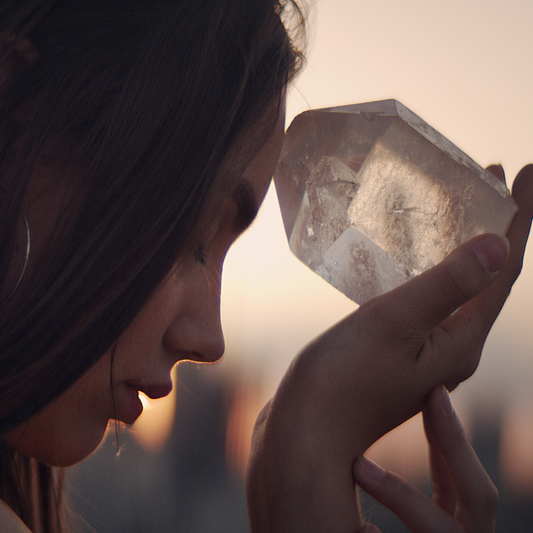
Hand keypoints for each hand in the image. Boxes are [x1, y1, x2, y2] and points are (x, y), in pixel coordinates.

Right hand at [247, 165, 532, 532]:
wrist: (307, 431)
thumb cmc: (341, 382)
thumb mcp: (393, 325)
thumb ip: (446, 286)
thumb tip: (499, 245)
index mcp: (461, 341)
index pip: (504, 271)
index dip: (521, 220)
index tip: (530, 173)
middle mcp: (453, 348)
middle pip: (488, 278)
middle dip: (498, 227)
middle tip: (493, 179)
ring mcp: (426, 353)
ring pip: (459, 289)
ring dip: (465, 245)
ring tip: (461, 208)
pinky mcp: (399, 353)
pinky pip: (431, 301)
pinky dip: (433, 268)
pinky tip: (415, 259)